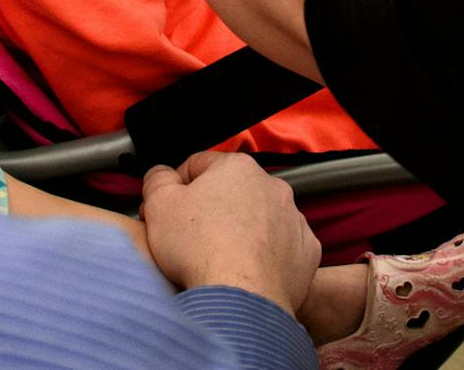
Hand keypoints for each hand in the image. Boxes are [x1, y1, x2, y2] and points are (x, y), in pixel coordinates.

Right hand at [140, 151, 318, 310]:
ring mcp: (293, 218)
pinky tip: (247, 271)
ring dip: (242, 232)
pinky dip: (266, 256)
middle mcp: (272, 186)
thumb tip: (161, 175)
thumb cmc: (200, 249)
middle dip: (213, 209)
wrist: (241, 299)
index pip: (199, 165)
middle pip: (233, 192)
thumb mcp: (158, 204)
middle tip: (191, 238)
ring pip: (260, 218)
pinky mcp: (305, 251)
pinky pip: (282, 247)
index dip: (177, 187)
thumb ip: (157, 179)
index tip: (168, 210)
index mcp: (237, 167)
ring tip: (220, 258)